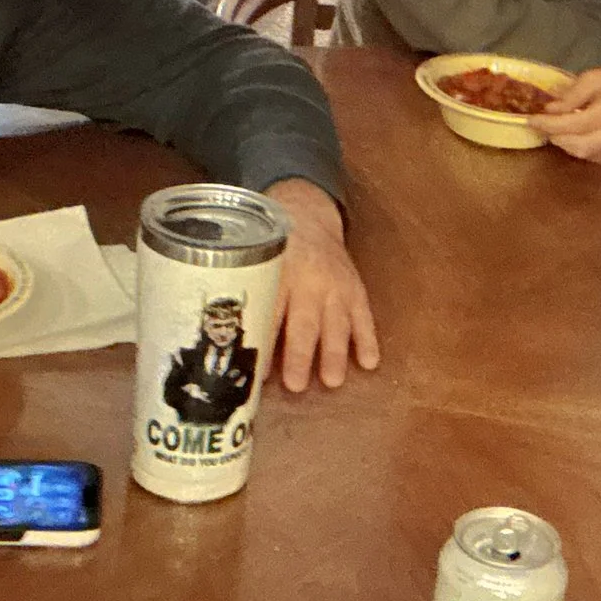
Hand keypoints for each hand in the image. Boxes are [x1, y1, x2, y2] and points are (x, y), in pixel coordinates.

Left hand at [263, 179, 380, 392]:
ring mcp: (336, 285)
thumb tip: (230, 345)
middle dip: (300, 354)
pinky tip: (369, 362)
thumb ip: (249, 298)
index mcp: (278, 272)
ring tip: (333, 381)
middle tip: (296, 385)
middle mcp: (309, 279)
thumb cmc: (274, 250)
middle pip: (304, 321)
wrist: (307, 215)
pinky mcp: (355, 289)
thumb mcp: (256, 265)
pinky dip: (367, 339)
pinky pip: (364, 316)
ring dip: (335, 353)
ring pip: (336, 322)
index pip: (271, 312)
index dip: (265, 343)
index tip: (258, 373)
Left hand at [533, 65, 600, 164]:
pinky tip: (574, 135)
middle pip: (578, 144)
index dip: (550, 124)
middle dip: (555, 136)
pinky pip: (592, 156)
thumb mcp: (595, 76)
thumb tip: (549, 111)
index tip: (532, 120)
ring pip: (583, 153)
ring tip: (555, 129)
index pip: (576, 124)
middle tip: (541, 125)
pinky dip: (578, 147)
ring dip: (564, 142)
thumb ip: (572, 94)